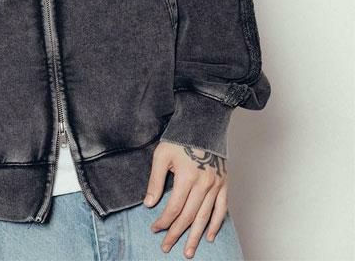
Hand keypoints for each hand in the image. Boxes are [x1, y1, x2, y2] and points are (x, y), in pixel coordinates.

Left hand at [143, 141, 227, 258]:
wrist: (202, 124)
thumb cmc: (179, 138)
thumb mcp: (161, 155)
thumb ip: (155, 181)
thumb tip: (149, 204)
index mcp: (187, 176)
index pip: (174, 207)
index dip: (163, 221)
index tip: (154, 229)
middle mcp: (204, 184)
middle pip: (189, 216)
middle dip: (176, 233)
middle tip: (166, 247)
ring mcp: (216, 185)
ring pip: (205, 217)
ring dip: (196, 236)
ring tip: (187, 251)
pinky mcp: (224, 184)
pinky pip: (222, 209)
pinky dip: (216, 225)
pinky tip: (209, 237)